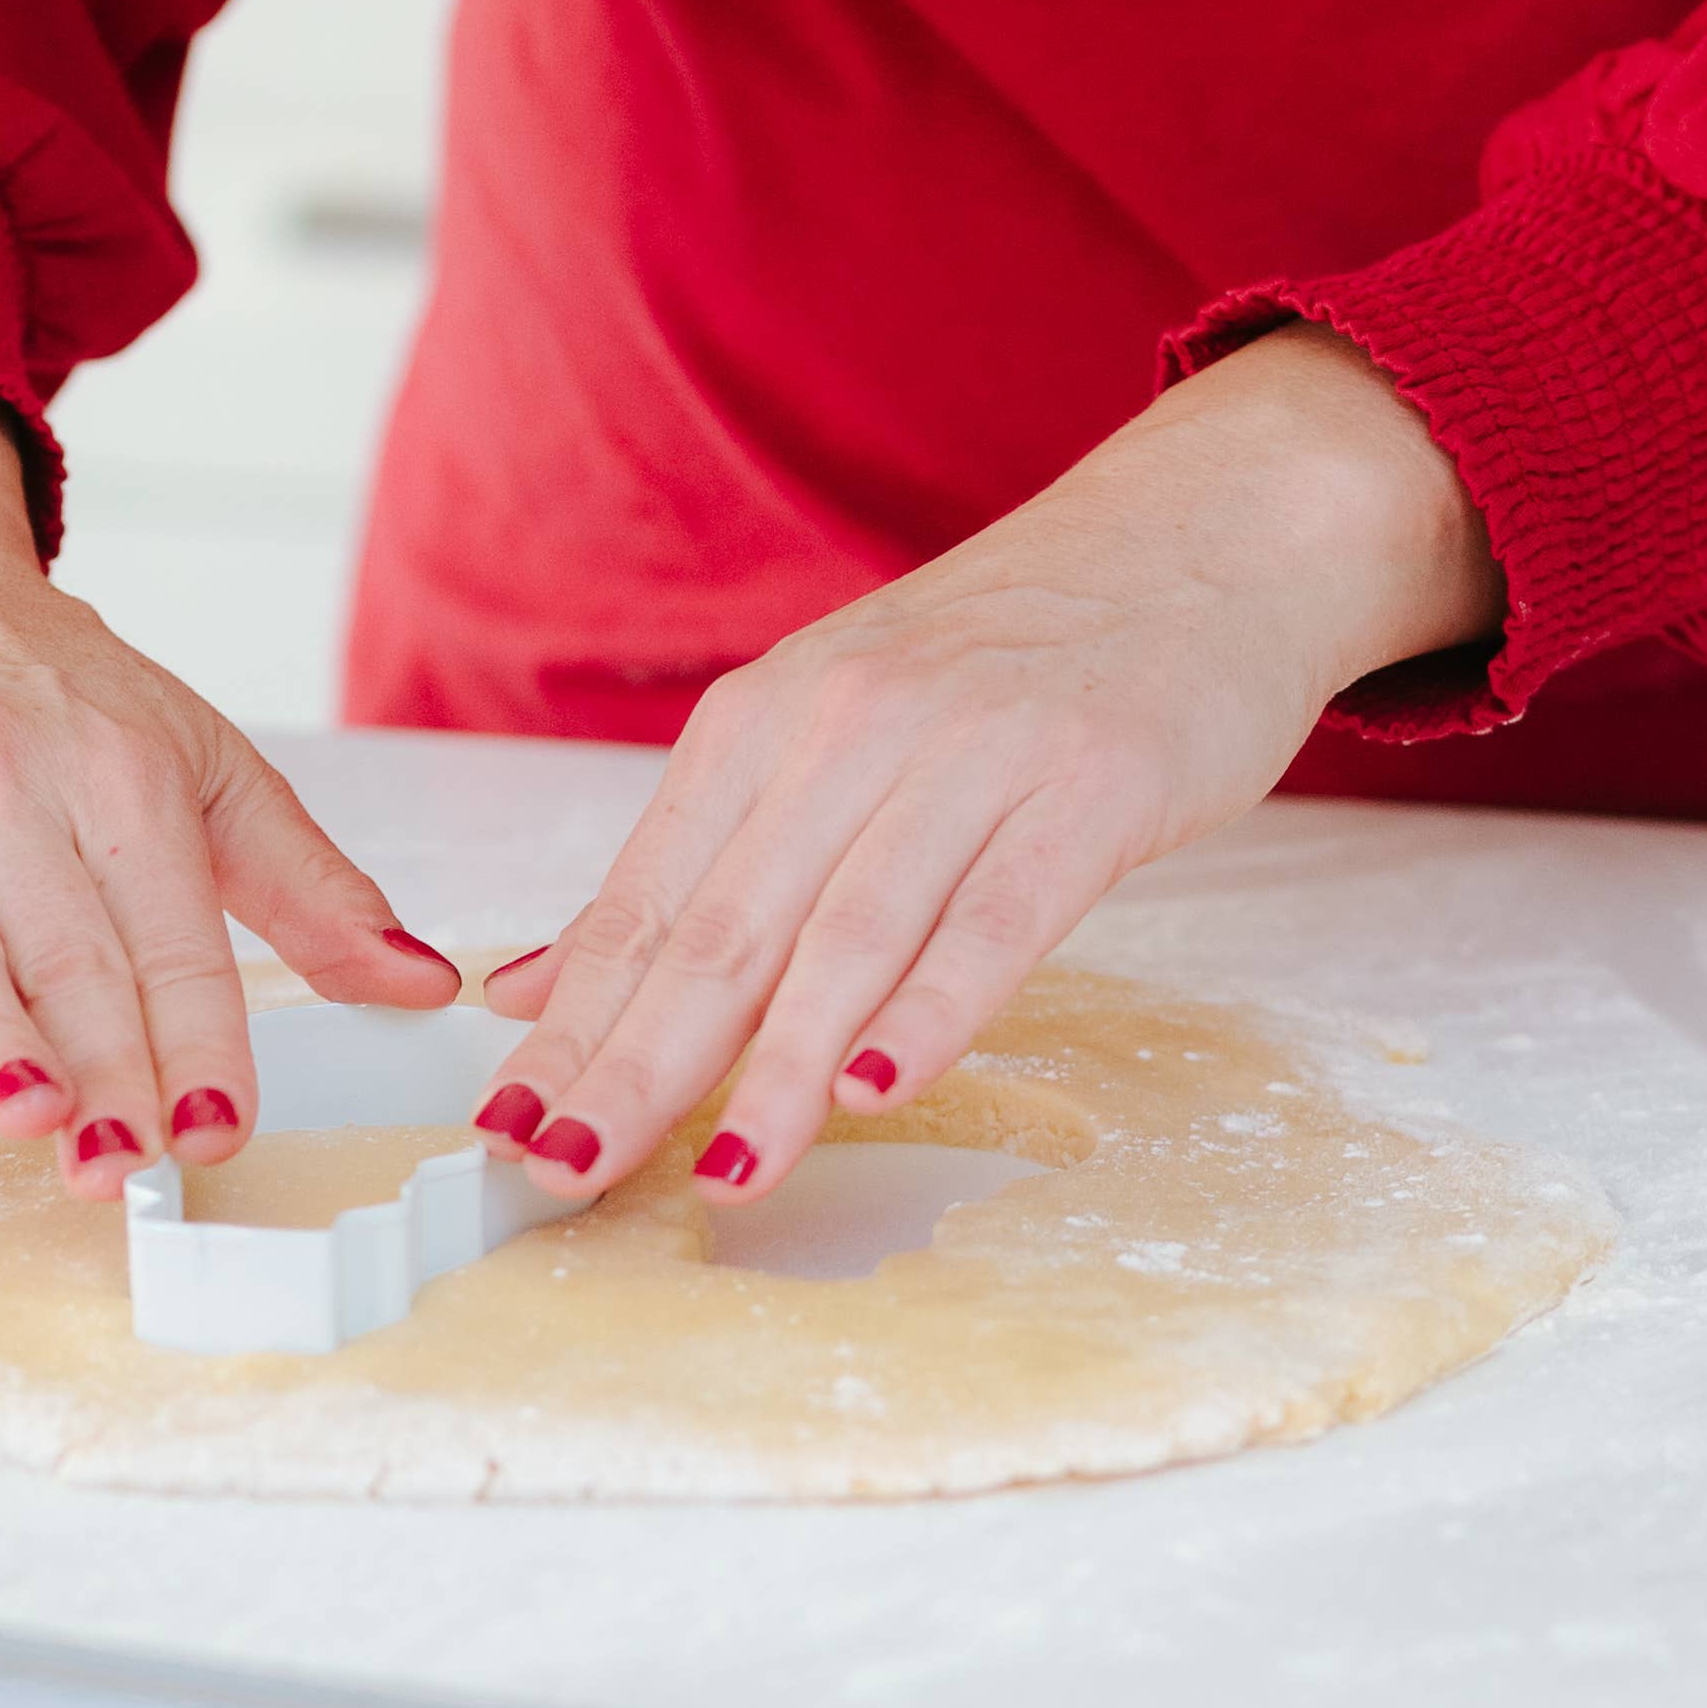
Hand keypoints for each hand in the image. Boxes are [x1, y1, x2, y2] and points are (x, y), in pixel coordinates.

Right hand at [0, 364, 457, 1192]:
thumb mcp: (186, 752)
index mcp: (117, 765)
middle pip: (60, 947)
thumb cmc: (28, 679)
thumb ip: (302, 881)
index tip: (217, 1126)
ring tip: (30, 1118)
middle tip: (127, 1166)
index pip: (170, 929)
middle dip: (101, 1064)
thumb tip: (423, 984)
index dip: (196, 1036)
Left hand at [472, 331, 1498, 1203]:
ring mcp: (969, 756)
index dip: (569, 1027)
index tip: (504, 1130)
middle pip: (720, 929)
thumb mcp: (824, 732)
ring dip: (779, 1068)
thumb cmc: (1004, 660)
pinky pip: (997, 916)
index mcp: (761, 726)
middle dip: (633, 1065)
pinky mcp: (1088, 786)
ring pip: (848, 935)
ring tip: (724, 1173)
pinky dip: (936, 1006)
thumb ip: (693, 867)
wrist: (1202, 533)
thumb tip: (536, 987)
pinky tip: (883, 1088)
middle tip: (561, 1170)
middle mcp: (844, 731)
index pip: (641, 904)